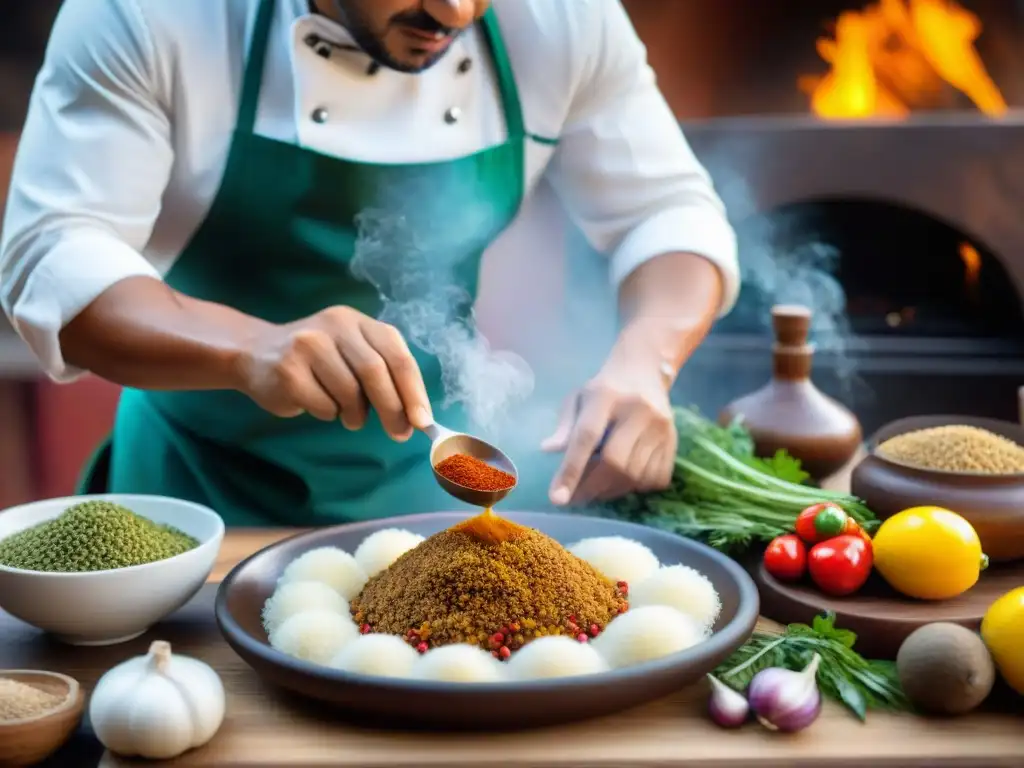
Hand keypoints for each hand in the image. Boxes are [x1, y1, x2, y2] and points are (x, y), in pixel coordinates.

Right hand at [236, 306, 431, 440]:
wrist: (256, 354)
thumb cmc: (318, 362)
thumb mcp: (353, 355)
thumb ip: (384, 376)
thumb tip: (417, 417)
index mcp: (359, 322)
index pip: (397, 355)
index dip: (413, 390)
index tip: (423, 421)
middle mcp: (335, 325)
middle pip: (375, 372)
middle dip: (392, 409)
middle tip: (399, 433)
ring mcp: (309, 344)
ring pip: (349, 392)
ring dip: (356, 415)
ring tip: (350, 417)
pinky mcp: (288, 368)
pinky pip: (323, 405)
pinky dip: (329, 414)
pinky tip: (320, 405)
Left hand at [541, 366, 675, 505]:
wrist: (644, 371)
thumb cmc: (603, 389)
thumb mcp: (578, 398)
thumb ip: (564, 425)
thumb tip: (548, 450)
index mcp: (606, 395)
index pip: (587, 437)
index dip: (571, 470)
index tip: (557, 498)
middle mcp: (638, 410)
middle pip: (614, 462)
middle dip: (592, 488)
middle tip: (576, 498)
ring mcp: (660, 426)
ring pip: (635, 475)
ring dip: (612, 490)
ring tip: (597, 489)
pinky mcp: (673, 440)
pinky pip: (655, 478)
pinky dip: (636, 487)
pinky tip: (623, 480)